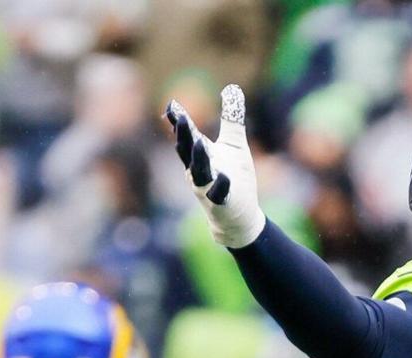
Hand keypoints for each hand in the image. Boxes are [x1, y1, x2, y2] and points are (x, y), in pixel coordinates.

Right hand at [164, 85, 265, 249]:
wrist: (239, 216)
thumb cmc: (234, 178)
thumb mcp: (234, 144)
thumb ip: (231, 117)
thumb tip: (232, 88)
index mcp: (200, 155)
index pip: (187, 135)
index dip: (179, 121)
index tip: (172, 104)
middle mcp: (198, 171)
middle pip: (187, 151)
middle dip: (183, 135)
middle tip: (180, 117)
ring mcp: (207, 188)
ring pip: (199, 172)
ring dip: (198, 158)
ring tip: (199, 142)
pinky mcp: (221, 203)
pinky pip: (218, 194)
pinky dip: (219, 185)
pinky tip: (223, 176)